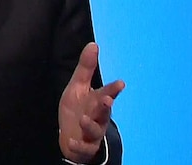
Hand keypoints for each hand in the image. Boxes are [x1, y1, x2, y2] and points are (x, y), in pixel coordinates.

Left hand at [58, 42, 124, 162]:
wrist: (71, 135)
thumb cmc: (78, 107)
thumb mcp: (78, 86)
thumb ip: (86, 67)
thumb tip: (93, 44)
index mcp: (97, 101)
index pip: (106, 93)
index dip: (113, 89)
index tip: (120, 83)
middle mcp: (98, 117)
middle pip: (103, 111)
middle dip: (105, 106)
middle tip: (107, 100)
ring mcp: (92, 133)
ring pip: (94, 129)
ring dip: (90, 124)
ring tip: (83, 118)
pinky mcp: (84, 146)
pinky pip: (82, 147)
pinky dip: (77, 146)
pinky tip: (71, 142)